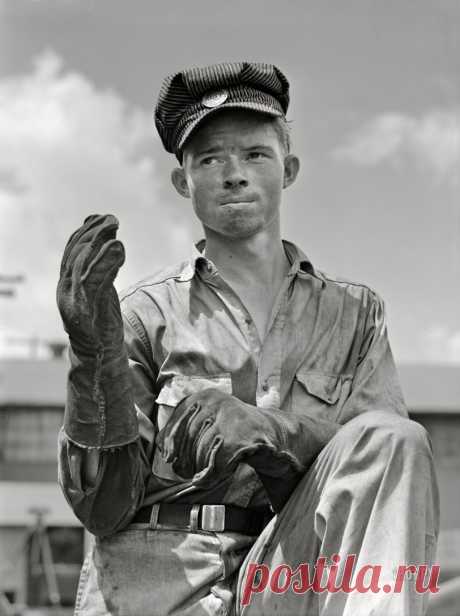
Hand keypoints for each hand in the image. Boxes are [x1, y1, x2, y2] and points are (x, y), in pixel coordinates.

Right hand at [57, 214, 124, 353]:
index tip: (103, 217)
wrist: (99, 356)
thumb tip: (110, 236)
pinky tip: (118, 248)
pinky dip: (105, 262)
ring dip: (99, 243)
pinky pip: (94, 282)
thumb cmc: (101, 320)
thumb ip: (102, 266)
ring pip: (82, 264)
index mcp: (67, 282)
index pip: (73, 250)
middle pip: (76, 253)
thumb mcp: (101, 289)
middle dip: (94, 232)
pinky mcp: (87, 312)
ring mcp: (74, 301)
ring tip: (114, 228)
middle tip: (113, 219)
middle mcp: (66, 289)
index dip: (87, 231)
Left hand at [156, 388, 277, 479]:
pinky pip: (216, 462)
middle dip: (184, 458)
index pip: (178, 419)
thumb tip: (162, 448)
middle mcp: (215, 402)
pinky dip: (211, 474)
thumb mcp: (207, 417)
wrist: (268, 431)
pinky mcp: (238, 437)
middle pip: (188, 437)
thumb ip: (185, 426)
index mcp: (203, 396)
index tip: (167, 456)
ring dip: (198, 467)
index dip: (169, 441)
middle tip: (183, 471)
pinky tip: (214, 475)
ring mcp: (228, 418)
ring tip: (200, 473)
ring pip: (201, 450)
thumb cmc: (230, 428)